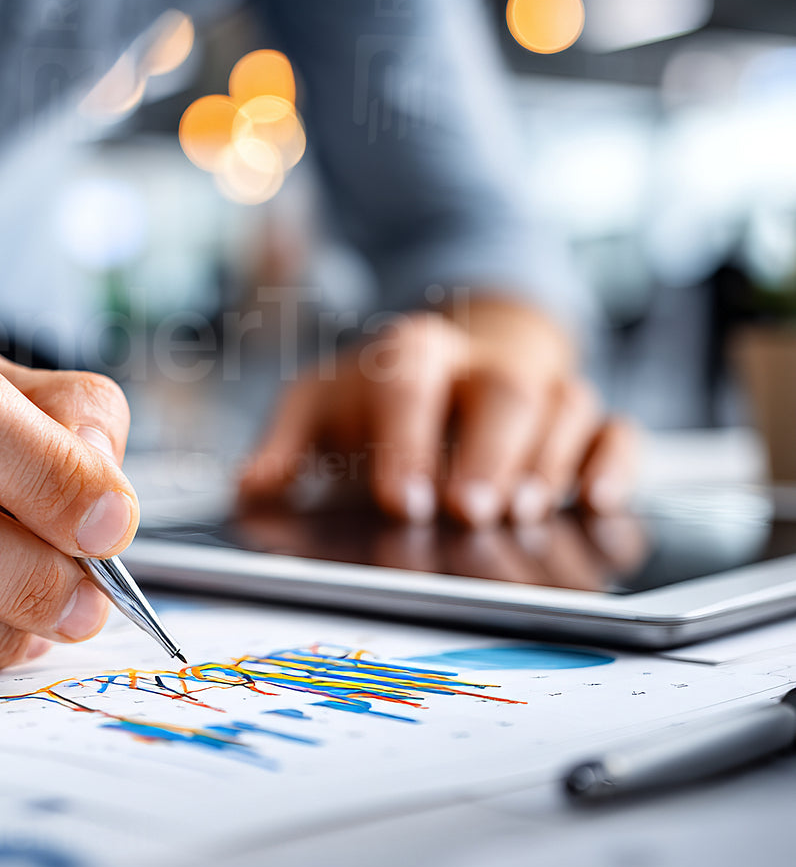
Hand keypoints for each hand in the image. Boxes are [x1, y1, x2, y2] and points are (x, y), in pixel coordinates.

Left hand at [239, 298, 636, 526]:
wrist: (456, 360)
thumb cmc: (377, 401)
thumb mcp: (317, 411)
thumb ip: (283, 450)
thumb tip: (249, 490)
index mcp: (410, 353)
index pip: (409, 382)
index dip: (405, 440)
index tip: (397, 500)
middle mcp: (482, 363)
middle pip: (502, 391)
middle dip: (487, 454)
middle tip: (468, 512)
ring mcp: (543, 387)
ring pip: (563, 406)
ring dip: (548, 463)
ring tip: (524, 514)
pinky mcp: (589, 420)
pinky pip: (617, 429)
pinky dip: (615, 462)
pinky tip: (599, 500)